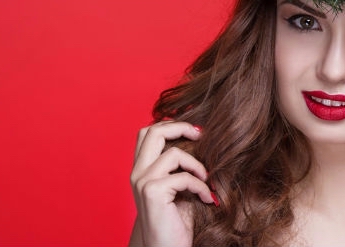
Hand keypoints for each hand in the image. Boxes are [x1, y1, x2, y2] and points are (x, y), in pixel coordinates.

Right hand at [129, 121, 217, 246]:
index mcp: (141, 169)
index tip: (195, 131)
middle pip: (153, 132)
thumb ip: (180, 165)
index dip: (171, 124)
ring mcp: (142, 182)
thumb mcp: (179, 187)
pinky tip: (207, 199)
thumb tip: (200, 137)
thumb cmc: (176, 220)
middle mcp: (137, 173)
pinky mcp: (152, 192)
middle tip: (201, 135)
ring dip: (197, 166)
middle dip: (181, 127)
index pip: (147, 132)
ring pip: (173, 154)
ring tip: (206, 180)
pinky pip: (184, 177)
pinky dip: (201, 186)